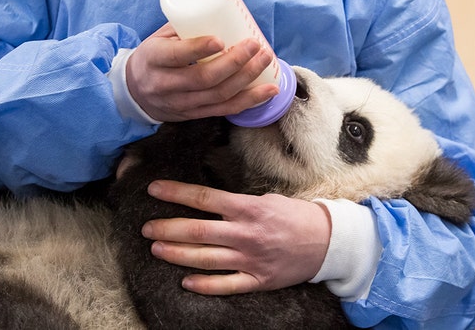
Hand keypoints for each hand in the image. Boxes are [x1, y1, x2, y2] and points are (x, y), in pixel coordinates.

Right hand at [126, 24, 278, 121]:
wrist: (133, 93)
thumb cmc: (152, 57)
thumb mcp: (158, 38)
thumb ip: (186, 28)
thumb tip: (223, 12)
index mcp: (153, 59)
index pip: (176, 56)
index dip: (199, 49)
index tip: (221, 39)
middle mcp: (165, 84)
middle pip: (204, 78)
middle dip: (234, 62)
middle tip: (254, 46)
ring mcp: (180, 103)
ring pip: (218, 95)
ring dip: (247, 79)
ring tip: (266, 61)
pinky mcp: (193, 114)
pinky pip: (225, 110)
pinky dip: (250, 101)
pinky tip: (269, 91)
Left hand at [142, 180, 331, 294]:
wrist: (327, 242)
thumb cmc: (295, 216)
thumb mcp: (267, 200)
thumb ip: (238, 203)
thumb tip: (207, 202)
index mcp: (249, 209)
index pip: (205, 198)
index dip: (176, 193)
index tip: (154, 189)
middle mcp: (247, 234)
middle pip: (198, 230)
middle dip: (168, 227)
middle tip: (146, 227)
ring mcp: (251, 260)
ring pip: (205, 259)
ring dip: (177, 254)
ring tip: (157, 248)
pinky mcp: (258, 280)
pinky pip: (226, 285)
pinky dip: (204, 285)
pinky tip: (185, 281)